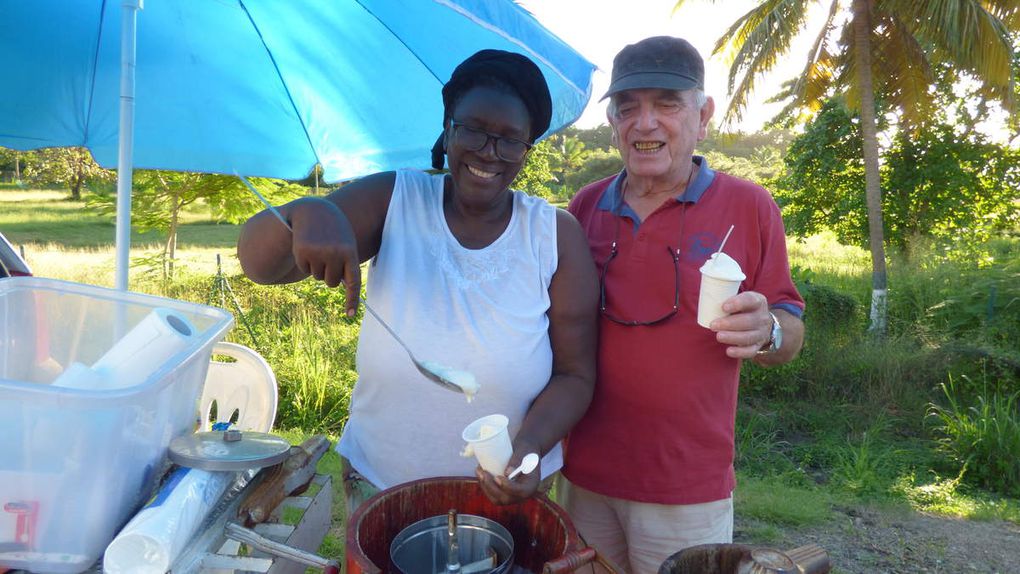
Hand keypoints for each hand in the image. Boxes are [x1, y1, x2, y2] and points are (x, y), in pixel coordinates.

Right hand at [288, 198, 361, 315]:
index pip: (353, 282)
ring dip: (317, 268)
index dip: (352, 300)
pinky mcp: (302, 252)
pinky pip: (305, 270)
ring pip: (318, 277)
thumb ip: (346, 262)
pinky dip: (305, 263)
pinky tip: (307, 246)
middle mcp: (334, 254)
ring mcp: (318, 253)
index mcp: (349, 252)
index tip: (350, 315)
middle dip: (329, 276)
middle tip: (328, 258)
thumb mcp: (345, 241)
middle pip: (331, 282)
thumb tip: (341, 284)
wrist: (313, 209)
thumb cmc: (334, 228)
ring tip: (319, 247)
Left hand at [475, 450, 540, 505]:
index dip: (507, 487)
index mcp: (531, 485)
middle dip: (492, 488)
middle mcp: (522, 494)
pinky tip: (480, 474)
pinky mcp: (504, 492)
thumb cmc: (526, 449)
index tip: (497, 477)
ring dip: (486, 487)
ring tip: (479, 471)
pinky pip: (493, 494)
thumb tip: (508, 473)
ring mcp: (512, 495)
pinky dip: (485, 486)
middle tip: (483, 473)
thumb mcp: (524, 451)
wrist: (526, 451)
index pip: (520, 492)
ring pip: (496, 499)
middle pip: (506, 499)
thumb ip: (517, 460)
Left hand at [709, 290, 771, 358]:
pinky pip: (750, 351)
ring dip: (732, 337)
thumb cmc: (743, 309)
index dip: (738, 303)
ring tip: (718, 336)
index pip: (751, 300)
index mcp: (758, 302)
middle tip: (713, 325)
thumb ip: (728, 298)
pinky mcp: (757, 345)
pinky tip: (728, 351)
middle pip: (748, 321)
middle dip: (729, 324)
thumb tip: (705, 299)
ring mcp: (761, 333)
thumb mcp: (741, 299)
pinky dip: (740, 352)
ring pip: (748, 337)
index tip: (723, 307)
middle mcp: (762, 317)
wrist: (762, 323)